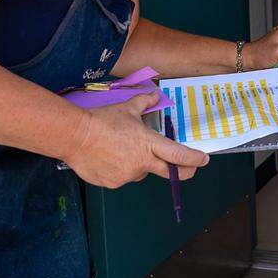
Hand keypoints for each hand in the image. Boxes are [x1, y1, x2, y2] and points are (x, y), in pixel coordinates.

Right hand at [62, 92, 208, 187]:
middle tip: (188, 169)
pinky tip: (108, 157)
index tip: (203, 160)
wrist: (74, 136)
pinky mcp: (113, 183)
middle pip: (170, 173)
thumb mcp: (127, 108)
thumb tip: (155, 94)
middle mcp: (141, 163)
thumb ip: (145, 102)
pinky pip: (122, 177)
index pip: (178, 155)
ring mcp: (127, 175)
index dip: (194, 159)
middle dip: (183, 172)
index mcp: (148, 143)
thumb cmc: (102, 120)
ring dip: (138, 164)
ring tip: (120, 149)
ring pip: (141, 172)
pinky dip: (120, 169)